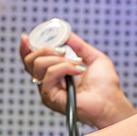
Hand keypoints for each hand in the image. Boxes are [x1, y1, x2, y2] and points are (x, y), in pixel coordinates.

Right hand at [20, 32, 135, 128]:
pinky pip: (48, 75)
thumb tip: (67, 34)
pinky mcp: (50, 97)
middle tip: (62, 51)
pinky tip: (76, 71)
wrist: (110, 101)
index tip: (26, 37)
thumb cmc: (105, 85)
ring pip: (38, 65)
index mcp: (55, 74)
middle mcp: (48, 82)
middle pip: (30, 60)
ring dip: (58, 59)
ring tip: (75, 64)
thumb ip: (78, 45)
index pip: (32, 60)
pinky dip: (63, 68)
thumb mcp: (93, 57)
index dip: (26, 48)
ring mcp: (48, 90)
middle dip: (45, 49)